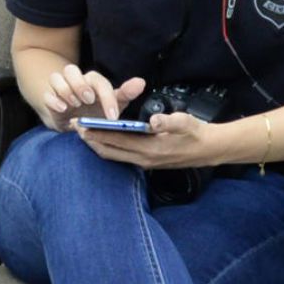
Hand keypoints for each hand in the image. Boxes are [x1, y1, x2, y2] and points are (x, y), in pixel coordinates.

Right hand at [37, 64, 141, 128]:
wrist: (78, 124)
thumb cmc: (98, 111)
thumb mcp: (114, 105)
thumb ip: (126, 93)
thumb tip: (141, 82)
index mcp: (92, 82)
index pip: (99, 81)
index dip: (107, 97)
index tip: (112, 116)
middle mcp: (75, 82)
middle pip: (71, 70)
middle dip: (79, 84)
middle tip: (88, 100)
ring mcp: (61, 90)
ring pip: (56, 77)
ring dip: (65, 90)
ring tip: (74, 104)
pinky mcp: (51, 100)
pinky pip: (47, 94)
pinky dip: (54, 100)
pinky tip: (63, 109)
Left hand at [82, 106, 225, 169]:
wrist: (209, 150)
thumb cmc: (197, 133)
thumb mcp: (186, 123)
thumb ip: (170, 121)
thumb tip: (154, 120)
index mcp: (151, 149)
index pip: (118, 141)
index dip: (98, 133)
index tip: (82, 125)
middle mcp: (144, 159)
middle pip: (111, 151)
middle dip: (91, 140)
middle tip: (74, 128)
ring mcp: (145, 163)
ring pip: (114, 157)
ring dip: (98, 146)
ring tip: (83, 134)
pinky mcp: (147, 163)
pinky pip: (122, 158)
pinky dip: (109, 150)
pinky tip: (102, 142)